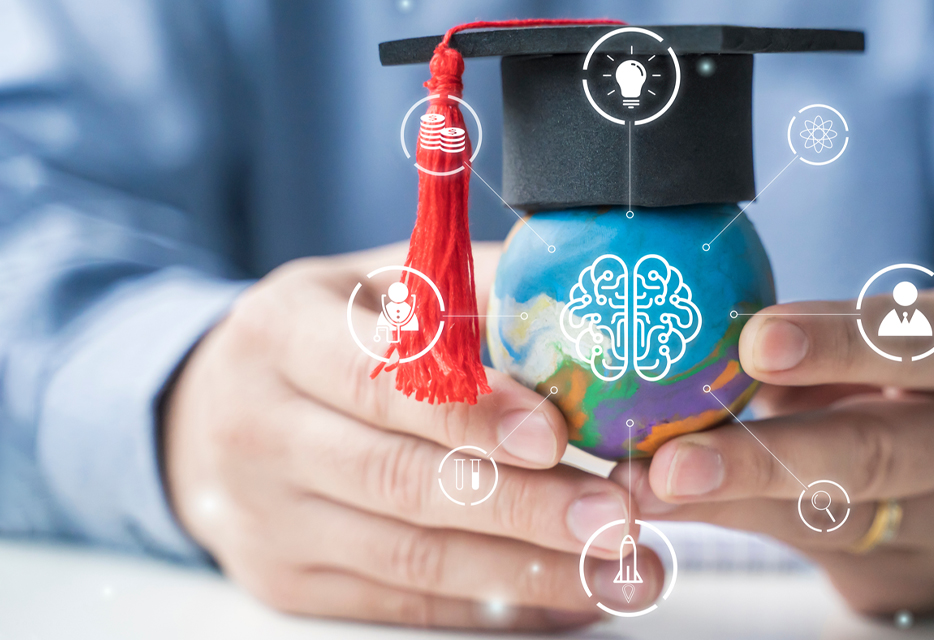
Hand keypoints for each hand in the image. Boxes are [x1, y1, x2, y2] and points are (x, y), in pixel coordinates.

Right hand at [164, 242, 659, 630]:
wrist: (206, 412)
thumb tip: (586, 303)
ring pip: (411, 559)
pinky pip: (403, 606)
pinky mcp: (289, 583)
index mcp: (284, 334)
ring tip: (619, 571)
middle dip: (523, 507)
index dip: (471, 413)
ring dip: (527, 572)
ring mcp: (268, 519)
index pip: (382, 380)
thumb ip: (473, 288)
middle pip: (403, 481)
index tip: (553, 435)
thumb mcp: (379, 282)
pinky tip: (566, 599)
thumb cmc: (324, 335)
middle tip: (616, 519)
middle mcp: (261, 430)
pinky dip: (493, 607)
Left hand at [616, 286, 933, 614]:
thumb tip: (688, 339)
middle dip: (767, 455)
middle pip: (880, 449)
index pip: (916, 340)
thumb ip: (814, 340)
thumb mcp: (890, 339)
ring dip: (734, 500)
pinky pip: (819, 544)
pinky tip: (676, 506)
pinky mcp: (919, 570)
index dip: (834, 341)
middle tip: (675, 461)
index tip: (755, 342)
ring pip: (841, 513)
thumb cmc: (914, 377)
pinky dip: (740, 519)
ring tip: (652, 488)